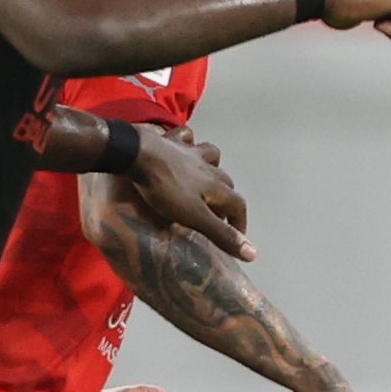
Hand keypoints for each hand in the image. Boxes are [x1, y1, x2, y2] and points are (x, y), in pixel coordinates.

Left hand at [127, 128, 251, 259]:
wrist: (137, 155)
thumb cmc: (164, 189)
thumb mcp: (194, 217)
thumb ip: (221, 234)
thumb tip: (253, 253)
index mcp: (215, 186)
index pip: (238, 205)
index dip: (239, 223)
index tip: (237, 238)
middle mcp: (207, 167)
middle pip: (226, 182)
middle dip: (226, 199)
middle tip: (217, 214)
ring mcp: (189, 151)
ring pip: (211, 154)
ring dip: (214, 166)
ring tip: (206, 177)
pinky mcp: (170, 141)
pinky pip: (186, 138)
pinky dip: (188, 143)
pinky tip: (184, 148)